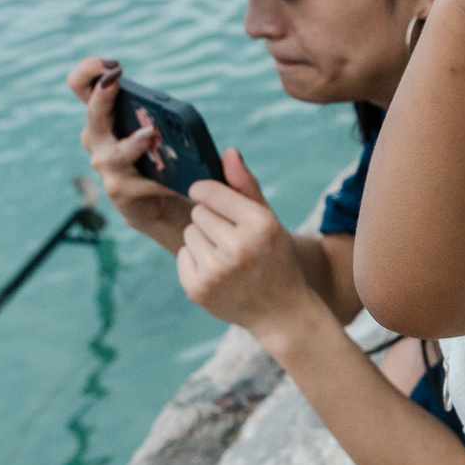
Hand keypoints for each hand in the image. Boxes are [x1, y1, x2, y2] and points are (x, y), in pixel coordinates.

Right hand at [69, 56, 192, 247]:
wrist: (158, 200)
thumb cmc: (158, 156)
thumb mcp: (162, 130)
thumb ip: (167, 117)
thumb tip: (186, 114)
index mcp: (103, 116)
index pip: (81, 86)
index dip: (88, 70)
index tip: (113, 65)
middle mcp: (97, 138)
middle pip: (92, 113)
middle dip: (103, 94)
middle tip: (116, 80)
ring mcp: (104, 164)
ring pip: (114, 152)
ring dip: (132, 143)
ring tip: (150, 135)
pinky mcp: (118, 189)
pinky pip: (140, 182)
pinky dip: (160, 180)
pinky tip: (175, 181)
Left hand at [176, 151, 326, 335]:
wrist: (282, 312)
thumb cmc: (276, 258)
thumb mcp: (269, 220)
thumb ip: (246, 186)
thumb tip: (228, 152)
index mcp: (261, 225)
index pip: (209, 192)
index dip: (207, 193)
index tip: (211, 199)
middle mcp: (239, 247)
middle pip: (198, 213)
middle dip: (211, 222)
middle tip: (233, 239)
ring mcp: (216, 271)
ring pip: (189, 232)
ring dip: (203, 240)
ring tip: (227, 257)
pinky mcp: (198, 288)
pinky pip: (182, 255)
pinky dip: (196, 261)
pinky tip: (218, 273)